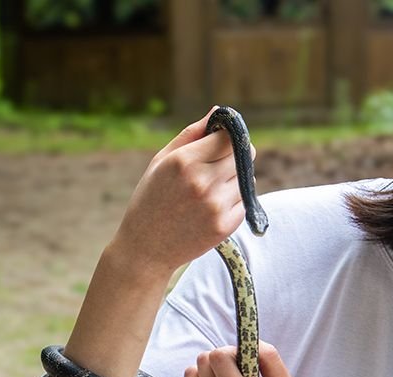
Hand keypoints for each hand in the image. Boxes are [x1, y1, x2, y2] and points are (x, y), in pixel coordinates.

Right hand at [109, 106, 257, 274]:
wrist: (146, 249)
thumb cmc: (151, 199)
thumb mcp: (162, 161)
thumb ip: (192, 134)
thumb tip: (219, 111)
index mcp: (184, 161)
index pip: (228, 136)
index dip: (228, 136)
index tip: (221, 140)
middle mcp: (203, 182)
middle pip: (244, 154)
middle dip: (235, 155)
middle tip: (217, 165)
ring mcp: (216, 205)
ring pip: (246, 177)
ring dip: (234, 179)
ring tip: (208, 190)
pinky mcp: (226, 224)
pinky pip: (245, 201)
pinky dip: (234, 200)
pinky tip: (211, 207)